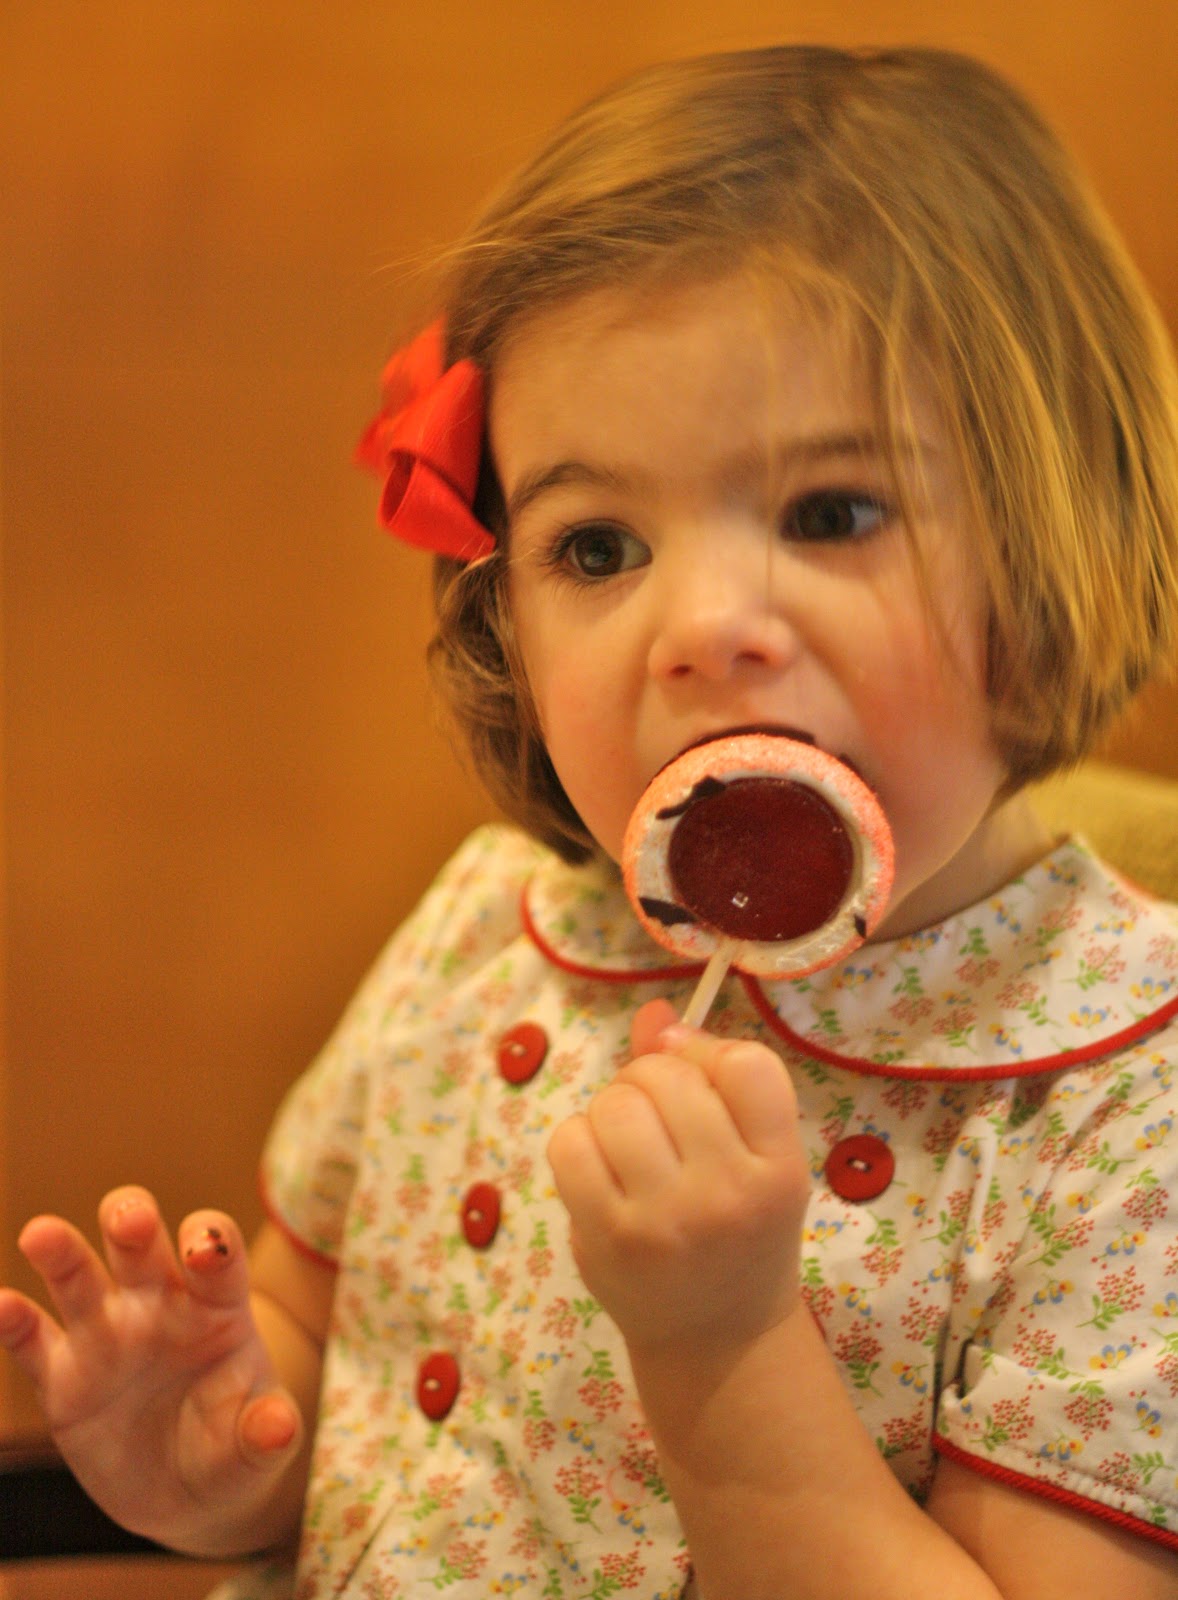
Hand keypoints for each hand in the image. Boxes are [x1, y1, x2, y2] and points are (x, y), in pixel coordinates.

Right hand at [0, 1187, 304, 1555]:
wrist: (186, 1494)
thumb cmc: (232, 1448)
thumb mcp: (256, 1447)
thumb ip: (265, 1433)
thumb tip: (280, 1430)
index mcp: (217, 1308)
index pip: (217, 1256)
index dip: (212, 1243)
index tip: (202, 1251)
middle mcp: (159, 1306)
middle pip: (142, 1246)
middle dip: (133, 1221)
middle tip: (128, 1218)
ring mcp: (107, 1335)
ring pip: (79, 1278)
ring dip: (62, 1251)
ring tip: (41, 1234)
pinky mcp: (63, 1376)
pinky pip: (34, 1341)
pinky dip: (14, 1322)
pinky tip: (1, 1305)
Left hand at [547, 1000, 808, 1359]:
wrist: (718, 1341)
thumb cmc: (740, 1232)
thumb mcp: (753, 1157)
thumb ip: (708, 1077)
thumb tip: (654, 1012)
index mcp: (778, 1167)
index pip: (747, 1064)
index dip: (710, 1054)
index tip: (701, 1080)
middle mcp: (728, 1192)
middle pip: (669, 1075)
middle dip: (653, 1080)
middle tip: (661, 1122)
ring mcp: (664, 1219)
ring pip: (616, 1103)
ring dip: (614, 1109)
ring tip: (629, 1145)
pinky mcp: (607, 1239)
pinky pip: (570, 1143)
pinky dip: (578, 1142)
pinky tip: (599, 1168)